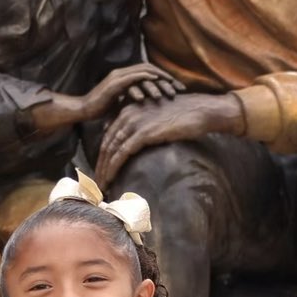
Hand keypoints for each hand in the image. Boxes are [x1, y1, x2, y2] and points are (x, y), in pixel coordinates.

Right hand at [83, 63, 183, 119]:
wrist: (84, 110)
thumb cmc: (104, 109)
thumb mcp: (125, 104)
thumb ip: (137, 101)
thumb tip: (154, 107)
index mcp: (127, 77)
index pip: (151, 73)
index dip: (166, 80)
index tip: (180, 90)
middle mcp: (124, 73)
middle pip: (151, 70)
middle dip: (167, 79)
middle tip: (181, 89)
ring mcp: (118, 77)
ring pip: (144, 73)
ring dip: (159, 81)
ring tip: (170, 92)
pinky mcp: (113, 84)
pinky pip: (132, 78)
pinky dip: (144, 79)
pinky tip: (154, 85)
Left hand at [97, 94, 244, 183]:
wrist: (200, 110)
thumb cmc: (185, 116)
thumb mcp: (158, 119)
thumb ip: (145, 127)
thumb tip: (138, 144)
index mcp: (129, 110)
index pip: (109, 136)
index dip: (103, 155)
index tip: (101, 171)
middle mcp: (127, 114)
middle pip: (106, 144)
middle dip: (99, 165)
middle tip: (96, 183)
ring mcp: (134, 123)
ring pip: (110, 150)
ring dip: (103, 170)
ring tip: (100, 186)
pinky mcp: (143, 133)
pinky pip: (121, 153)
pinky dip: (112, 168)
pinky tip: (108, 180)